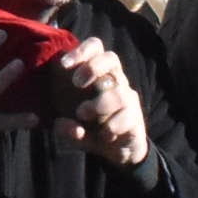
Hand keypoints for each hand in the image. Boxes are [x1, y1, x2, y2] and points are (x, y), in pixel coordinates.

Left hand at [47, 37, 149, 167]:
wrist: (116, 149)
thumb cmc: (89, 127)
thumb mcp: (71, 127)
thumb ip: (64, 127)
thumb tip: (61, 125)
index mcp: (97, 73)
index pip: (95, 48)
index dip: (81, 51)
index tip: (63, 64)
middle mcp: (114, 80)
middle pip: (111, 58)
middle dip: (93, 67)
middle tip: (76, 83)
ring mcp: (127, 97)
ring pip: (118, 92)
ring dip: (98, 104)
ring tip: (82, 114)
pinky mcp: (135, 116)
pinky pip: (127, 116)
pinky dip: (112, 126)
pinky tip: (103, 134)